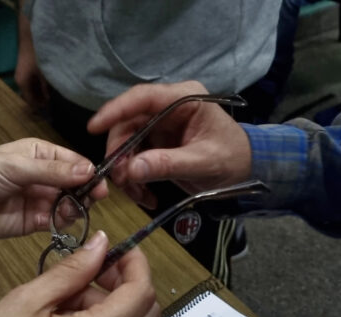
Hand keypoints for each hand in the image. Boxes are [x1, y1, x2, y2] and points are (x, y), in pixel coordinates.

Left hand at [0, 138, 106, 239]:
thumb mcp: (15, 167)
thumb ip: (52, 171)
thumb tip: (89, 170)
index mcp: (39, 153)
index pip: (73, 160)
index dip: (88, 172)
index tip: (102, 184)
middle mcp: (43, 176)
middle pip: (75, 183)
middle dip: (85, 191)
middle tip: (92, 200)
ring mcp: (39, 200)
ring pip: (70, 204)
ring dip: (76, 207)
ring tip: (71, 211)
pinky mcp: (33, 223)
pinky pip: (57, 222)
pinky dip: (64, 222)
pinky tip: (63, 221)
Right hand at [0, 231, 159, 316]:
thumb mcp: (26, 299)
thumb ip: (72, 270)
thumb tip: (101, 243)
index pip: (140, 295)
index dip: (136, 265)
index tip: (118, 249)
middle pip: (146, 315)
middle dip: (128, 285)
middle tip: (94, 270)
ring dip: (114, 308)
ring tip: (67, 298)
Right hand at [15, 10, 49, 109]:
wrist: (31, 34)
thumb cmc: (38, 53)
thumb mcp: (45, 72)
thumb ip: (47, 88)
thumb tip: (49, 101)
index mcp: (22, 83)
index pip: (30, 102)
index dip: (41, 108)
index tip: (52, 110)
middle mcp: (20, 81)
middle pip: (30, 96)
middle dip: (42, 100)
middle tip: (55, 103)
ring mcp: (22, 75)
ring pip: (32, 89)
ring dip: (41, 92)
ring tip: (54, 94)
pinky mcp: (26, 69)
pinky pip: (33, 82)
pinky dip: (40, 84)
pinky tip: (50, 83)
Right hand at [88, 81, 252, 208]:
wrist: (246, 172)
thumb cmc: (233, 160)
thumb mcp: (204, 163)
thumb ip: (168, 164)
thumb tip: (130, 170)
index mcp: (184, 99)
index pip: (143, 98)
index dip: (116, 110)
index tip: (94, 128)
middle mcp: (167, 109)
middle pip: (128, 124)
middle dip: (120, 153)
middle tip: (121, 180)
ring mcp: (160, 127)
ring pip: (126, 144)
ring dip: (126, 171)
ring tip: (137, 194)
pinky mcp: (156, 145)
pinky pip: (134, 159)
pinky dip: (134, 179)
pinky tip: (145, 196)